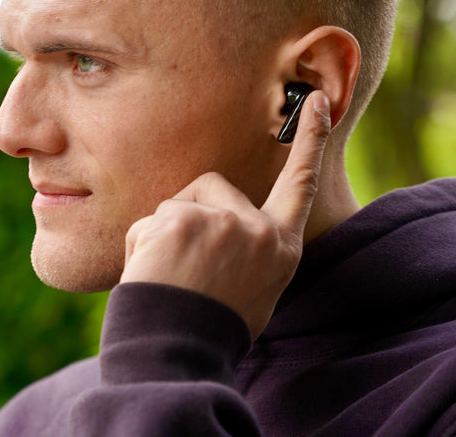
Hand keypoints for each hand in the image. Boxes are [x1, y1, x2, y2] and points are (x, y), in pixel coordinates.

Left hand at [120, 91, 330, 339]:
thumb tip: (222, 222)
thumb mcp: (250, 287)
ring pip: (177, 203)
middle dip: (190, 211)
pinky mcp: (186, 218)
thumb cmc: (209, 324)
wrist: (179, 353)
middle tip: (186, 265)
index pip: (300, 182)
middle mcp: (258, 229)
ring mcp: (223, 221)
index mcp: (280, 246)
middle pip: (212, 186)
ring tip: (169, 276)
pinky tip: (150, 274)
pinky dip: (140, 245)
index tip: (315, 101)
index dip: (310, 141)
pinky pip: (150, 220)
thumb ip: (246, 247)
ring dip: (163, 232)